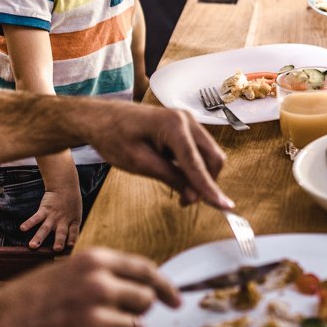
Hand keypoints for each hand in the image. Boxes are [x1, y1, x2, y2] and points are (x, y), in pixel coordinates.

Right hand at [0, 247, 178, 326]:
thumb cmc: (26, 302)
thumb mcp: (66, 271)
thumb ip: (103, 275)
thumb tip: (142, 288)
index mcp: (94, 261)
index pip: (146, 270)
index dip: (165, 287)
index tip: (175, 301)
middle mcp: (99, 285)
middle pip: (145, 302)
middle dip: (133, 313)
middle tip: (106, 321)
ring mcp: (94, 318)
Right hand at [21, 187, 82, 250]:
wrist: (65, 187)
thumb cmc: (71, 205)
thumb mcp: (76, 216)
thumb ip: (72, 228)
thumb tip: (69, 245)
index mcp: (73, 222)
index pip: (74, 232)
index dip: (73, 239)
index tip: (70, 246)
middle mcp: (63, 221)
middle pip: (61, 233)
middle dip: (59, 241)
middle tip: (56, 250)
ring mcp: (53, 216)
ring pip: (45, 228)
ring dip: (39, 237)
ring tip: (32, 246)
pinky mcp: (45, 209)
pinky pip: (36, 217)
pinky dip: (29, 223)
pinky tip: (22, 228)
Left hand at [83, 103, 232, 209]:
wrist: (101, 118)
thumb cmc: (114, 136)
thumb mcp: (139, 163)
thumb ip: (170, 177)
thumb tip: (194, 197)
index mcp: (174, 125)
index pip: (197, 163)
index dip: (210, 188)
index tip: (225, 207)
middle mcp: (187, 120)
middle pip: (213, 157)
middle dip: (207, 182)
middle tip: (187, 202)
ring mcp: (188, 122)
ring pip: (209, 155)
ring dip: (201, 176)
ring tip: (181, 193)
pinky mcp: (185, 127)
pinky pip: (199, 151)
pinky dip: (195, 167)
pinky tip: (179, 177)